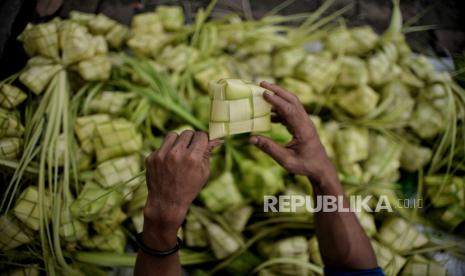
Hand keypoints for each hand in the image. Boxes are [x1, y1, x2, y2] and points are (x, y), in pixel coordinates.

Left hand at [143, 131, 221, 248]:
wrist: (166, 203)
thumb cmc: (189, 189)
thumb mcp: (204, 173)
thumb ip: (208, 154)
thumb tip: (217, 139)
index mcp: (193, 158)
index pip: (201, 135)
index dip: (203, 139)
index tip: (202, 143)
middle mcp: (177, 154)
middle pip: (187, 132)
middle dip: (191, 139)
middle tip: (191, 149)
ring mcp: (162, 155)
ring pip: (173, 135)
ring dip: (178, 141)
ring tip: (179, 153)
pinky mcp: (151, 157)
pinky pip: (162, 145)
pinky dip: (167, 151)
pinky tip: (168, 163)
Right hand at [249, 82, 335, 184]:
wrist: (320, 168)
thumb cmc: (304, 165)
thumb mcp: (286, 160)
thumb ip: (269, 148)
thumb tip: (251, 138)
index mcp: (303, 129)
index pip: (290, 110)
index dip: (276, 101)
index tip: (264, 93)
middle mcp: (305, 122)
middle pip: (292, 100)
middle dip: (277, 90)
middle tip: (262, 83)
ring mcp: (305, 122)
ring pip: (292, 103)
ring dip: (278, 97)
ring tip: (263, 93)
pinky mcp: (302, 124)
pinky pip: (290, 112)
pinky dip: (279, 109)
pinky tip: (269, 114)